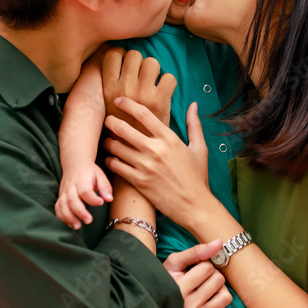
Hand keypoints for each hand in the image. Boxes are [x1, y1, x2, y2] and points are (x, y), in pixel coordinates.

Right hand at [55, 162, 112, 229]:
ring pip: (62, 206)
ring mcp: (64, 192)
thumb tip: (109, 199)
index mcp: (81, 180)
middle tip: (89, 221)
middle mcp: (70, 186)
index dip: (92, 198)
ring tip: (77, 226)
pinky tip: (70, 225)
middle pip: (72, 200)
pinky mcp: (60, 197)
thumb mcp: (100, 175)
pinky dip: (62, 217)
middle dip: (79, 212)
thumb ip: (105, 187)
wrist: (74, 164)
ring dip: (69, 217)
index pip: (85, 190)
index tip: (101, 203)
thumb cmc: (89, 172)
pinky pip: (57, 208)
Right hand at [102, 48, 176, 128]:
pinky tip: (165, 92)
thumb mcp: (108, 111)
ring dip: (154, 70)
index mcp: (109, 89)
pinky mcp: (160, 101)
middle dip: (139, 62)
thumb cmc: (123, 133)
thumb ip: (111, 89)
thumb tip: (115, 64)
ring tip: (153, 81)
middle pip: (134, 54)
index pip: (112, 54)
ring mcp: (143, 93)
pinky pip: (169, 77)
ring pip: (152, 62)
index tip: (125, 65)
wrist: (139, 156)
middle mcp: (124, 88)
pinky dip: (169, 83)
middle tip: (142, 74)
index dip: (120, 56)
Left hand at [104, 97, 211, 229]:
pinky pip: (116, 166)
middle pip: (123, 128)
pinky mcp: (138, 182)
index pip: (143, 114)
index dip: (127, 104)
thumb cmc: (198, 177)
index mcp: (169, 138)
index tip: (119, 101)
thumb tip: (194, 104)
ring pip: (116, 147)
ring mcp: (145, 166)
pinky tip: (112, 159)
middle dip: (111, 122)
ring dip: (108, 142)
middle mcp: (155, 150)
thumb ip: (194, 125)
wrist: (195, 206)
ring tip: (108, 142)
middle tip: (108, 121)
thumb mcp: (200, 148)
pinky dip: (111, 161)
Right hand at [163, 241, 231, 307]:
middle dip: (212, 276)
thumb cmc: (165, 280)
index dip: (204, 265)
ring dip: (220, 292)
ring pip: (225, 298)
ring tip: (208, 292)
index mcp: (179, 287)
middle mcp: (187, 306)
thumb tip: (220, 243)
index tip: (195, 269)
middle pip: (219, 281)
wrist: (152, 303)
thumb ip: (196, 251)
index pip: (208, 268)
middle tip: (201, 280)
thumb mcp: (174, 262)